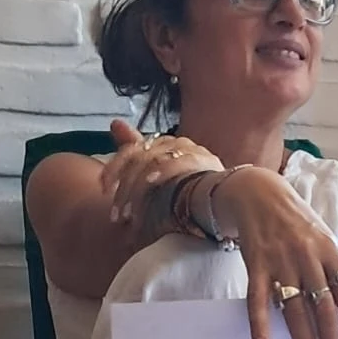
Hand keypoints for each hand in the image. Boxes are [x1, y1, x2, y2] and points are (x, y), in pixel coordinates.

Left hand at [101, 119, 222, 231]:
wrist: (235, 210)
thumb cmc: (197, 203)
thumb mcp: (161, 189)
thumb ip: (138, 162)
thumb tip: (115, 123)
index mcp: (168, 147)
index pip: (134, 149)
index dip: (115, 166)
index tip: (102, 188)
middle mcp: (180, 144)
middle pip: (141, 155)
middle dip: (123, 186)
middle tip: (114, 214)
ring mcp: (194, 151)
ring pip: (154, 160)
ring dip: (137, 190)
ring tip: (128, 215)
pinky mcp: (206, 163)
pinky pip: (179, 161)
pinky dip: (162, 171)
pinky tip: (150, 183)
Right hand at [216, 166, 337, 338]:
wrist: (260, 194)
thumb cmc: (297, 223)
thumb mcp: (324, 241)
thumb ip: (334, 272)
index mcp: (332, 253)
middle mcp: (309, 257)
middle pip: (325, 309)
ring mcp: (282, 261)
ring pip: (296, 310)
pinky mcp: (256, 263)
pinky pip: (258, 299)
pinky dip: (260, 324)